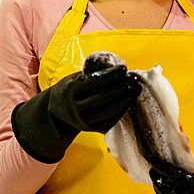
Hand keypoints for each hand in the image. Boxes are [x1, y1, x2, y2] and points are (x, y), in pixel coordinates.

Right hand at [11, 66, 140, 162]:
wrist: (58, 112)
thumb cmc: (71, 89)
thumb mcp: (75, 78)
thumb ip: (92, 72)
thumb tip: (116, 64)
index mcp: (70, 91)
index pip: (95, 81)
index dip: (111, 74)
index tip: (123, 68)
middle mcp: (76, 108)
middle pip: (105, 96)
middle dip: (122, 86)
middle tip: (133, 78)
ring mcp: (84, 121)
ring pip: (111, 109)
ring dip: (126, 97)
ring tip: (136, 87)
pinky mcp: (93, 130)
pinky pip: (112, 119)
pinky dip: (123, 108)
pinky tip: (130, 98)